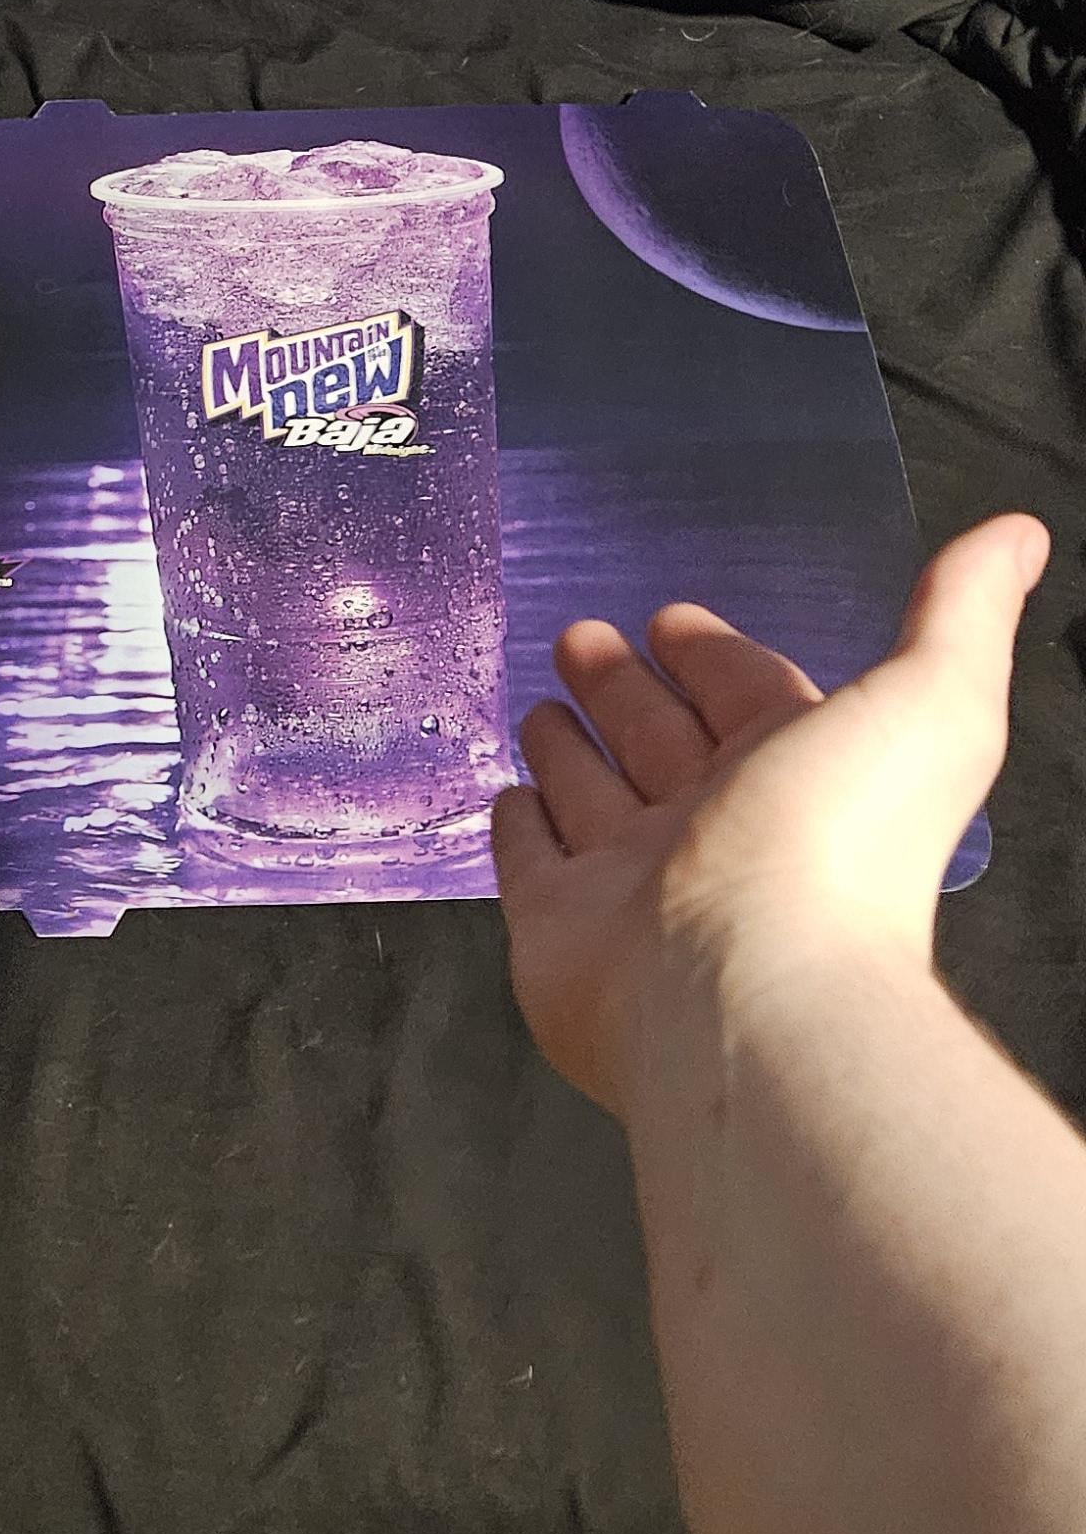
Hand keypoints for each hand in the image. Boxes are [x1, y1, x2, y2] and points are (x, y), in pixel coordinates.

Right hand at [491, 511, 1050, 1123]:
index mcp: (796, 772)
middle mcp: (717, 827)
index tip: (670, 619)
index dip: (712, 655)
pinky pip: (533, 863)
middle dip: (624, 687)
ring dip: (570, 750)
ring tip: (541, 707)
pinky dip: (522, 828)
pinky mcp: (559, 926)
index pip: (746, 695)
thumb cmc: (843, 848)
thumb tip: (1020, 537)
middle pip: (663, 738)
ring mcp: (634, 881)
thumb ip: (962, 614)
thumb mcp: (931, 700)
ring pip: (596, 796)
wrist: (754, 996)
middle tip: (582, 639)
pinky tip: (514, 796)